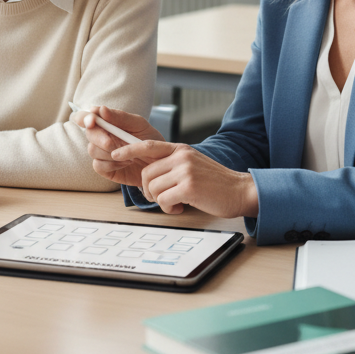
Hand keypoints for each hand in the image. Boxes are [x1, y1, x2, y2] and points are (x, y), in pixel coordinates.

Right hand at [71, 105, 164, 186]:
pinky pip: (98, 165)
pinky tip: (125, 163)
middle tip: (111, 143)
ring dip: (110, 152)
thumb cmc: (149, 140)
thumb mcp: (139, 125)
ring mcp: (102, 153)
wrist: (159, 163)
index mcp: (107, 123)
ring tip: (128, 154)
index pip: (85, 117)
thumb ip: (120, 117)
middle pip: (89, 134)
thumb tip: (101, 109)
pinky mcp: (105, 168)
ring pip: (92, 150)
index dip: (83, 118)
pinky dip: (112, 164)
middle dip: (99, 138)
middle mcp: (101, 136)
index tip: (92, 121)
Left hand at [111, 140, 258, 218]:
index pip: (149, 145)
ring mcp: (185, 171)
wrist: (239, 190)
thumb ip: (174, 164)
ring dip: (160, 200)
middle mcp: (181, 157)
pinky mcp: (189, 187)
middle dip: (148, 190)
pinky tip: (180, 206)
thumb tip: (151, 173)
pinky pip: (163, 199)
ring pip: (154, 187)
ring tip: (175, 202)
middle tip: (160, 198)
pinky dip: (168, 207)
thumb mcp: (193, 164)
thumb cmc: (215, 182)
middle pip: (147, 173)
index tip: (115, 153)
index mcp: (181, 149)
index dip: (129, 149)